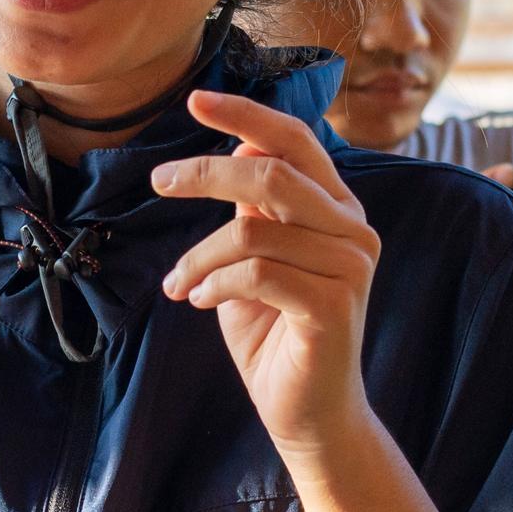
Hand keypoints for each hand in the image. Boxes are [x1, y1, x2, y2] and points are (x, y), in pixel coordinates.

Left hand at [156, 89, 382, 450]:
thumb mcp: (255, 259)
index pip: (295, 141)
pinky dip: (215, 283)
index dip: (246, 115)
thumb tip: (242, 147)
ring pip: (252, 229)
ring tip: (179, 284)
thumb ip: (255, 210)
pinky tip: (202, 302)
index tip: (195, 98)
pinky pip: (256, 273)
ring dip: (199, 256)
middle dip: (204, 172)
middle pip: (270, 172)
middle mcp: (353, 229)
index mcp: (336, 209)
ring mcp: (349, 266)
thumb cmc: (274, 333)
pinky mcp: (332, 305)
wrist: (306, 413)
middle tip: (159, 182)